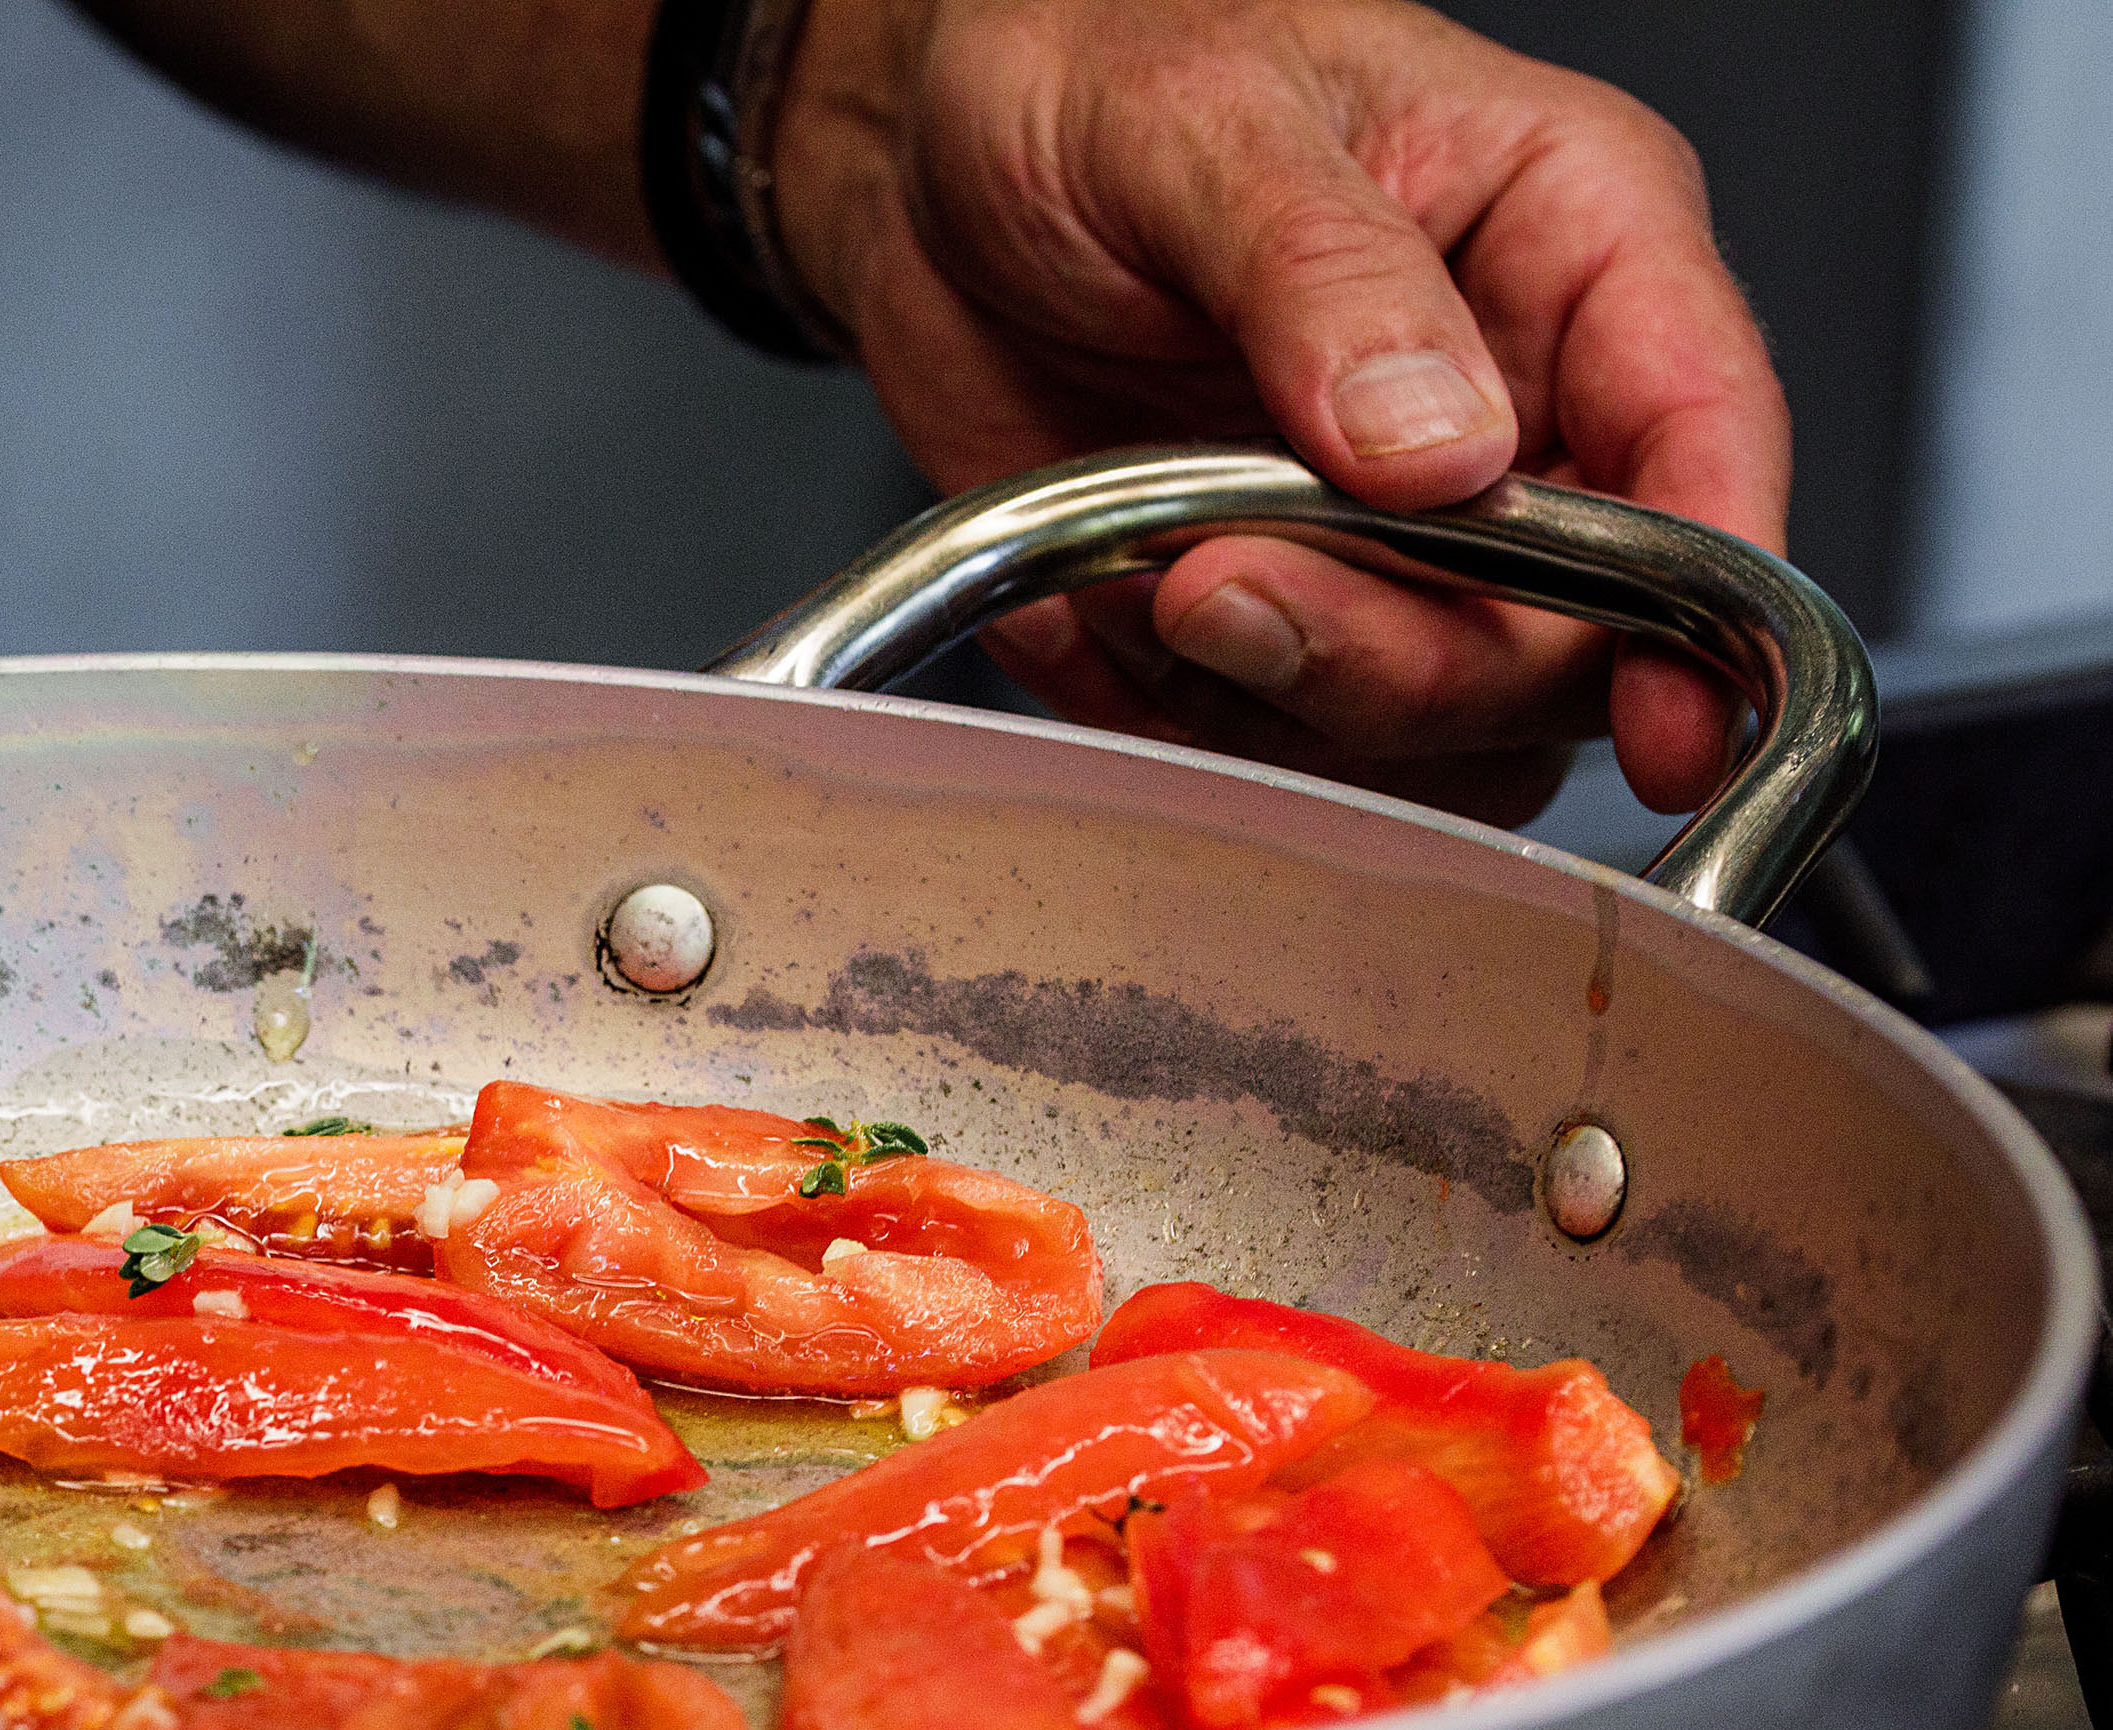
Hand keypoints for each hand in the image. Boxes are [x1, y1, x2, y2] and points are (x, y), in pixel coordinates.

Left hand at [776, 0, 1789, 824]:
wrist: (938, 151)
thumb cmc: (1100, 62)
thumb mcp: (1204, 122)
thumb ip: (1326, 276)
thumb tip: (1439, 447)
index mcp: (1574, 240)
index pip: (1704, 441)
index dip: (1703, 602)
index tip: (1661, 713)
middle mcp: (1519, 410)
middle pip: (1571, 642)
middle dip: (1403, 662)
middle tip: (1220, 582)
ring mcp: (1405, 538)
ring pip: (1439, 732)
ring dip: (1285, 701)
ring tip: (1151, 569)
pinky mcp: (1285, 615)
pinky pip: (1288, 747)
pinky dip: (1192, 715)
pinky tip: (1118, 603)